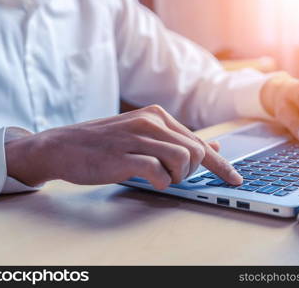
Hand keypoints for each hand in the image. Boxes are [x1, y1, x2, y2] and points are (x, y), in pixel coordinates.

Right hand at [5, 105, 241, 188]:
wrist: (62, 146)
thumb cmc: (103, 144)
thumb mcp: (142, 135)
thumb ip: (176, 140)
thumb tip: (213, 147)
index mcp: (157, 116)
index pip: (199, 141)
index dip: (221, 164)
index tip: (235, 179)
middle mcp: (151, 122)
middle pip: (196, 152)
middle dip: (191, 172)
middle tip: (171, 176)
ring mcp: (137, 138)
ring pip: (183, 161)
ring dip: (176, 177)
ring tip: (159, 178)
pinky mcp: (124, 157)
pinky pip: (158, 172)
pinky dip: (160, 182)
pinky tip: (149, 180)